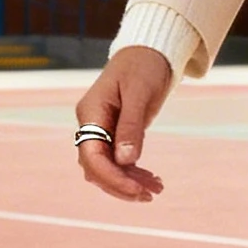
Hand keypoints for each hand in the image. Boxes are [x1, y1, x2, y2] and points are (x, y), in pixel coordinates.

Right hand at [74, 47, 172, 205]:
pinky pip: (117, 161)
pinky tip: (152, 179)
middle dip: (121, 184)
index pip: (92, 156)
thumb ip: (131, 126)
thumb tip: (125, 160)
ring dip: (128, 182)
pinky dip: (132, 173)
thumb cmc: (143, 66)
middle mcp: (91, 123)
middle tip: (150, 195)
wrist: (150, 52)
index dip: (112, 177)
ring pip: (107, 167)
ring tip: (156, 189)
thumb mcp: (139, 94)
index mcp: (91, 112)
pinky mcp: (114, 133)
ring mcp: (101, 129)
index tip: (137, 190)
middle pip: (96, 167)